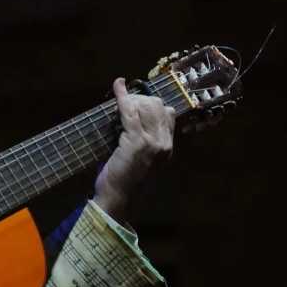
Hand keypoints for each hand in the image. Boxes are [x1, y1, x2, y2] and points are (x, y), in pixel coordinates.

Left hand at [94, 77, 175, 222]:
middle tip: (124, 103)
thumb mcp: (143, 161)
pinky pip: (129, 111)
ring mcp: (152, 142)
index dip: (152, 104)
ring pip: (145, 106)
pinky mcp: (136, 141)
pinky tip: (117, 86)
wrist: (119, 200)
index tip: (136, 102)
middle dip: (140, 99)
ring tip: (120, 103)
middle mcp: (164, 143)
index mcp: (168, 147)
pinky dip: (122, 95)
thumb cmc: (125, 182)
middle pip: (158, 106)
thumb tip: (135, 122)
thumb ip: (146, 143)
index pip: (168, 115)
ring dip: (131, 99)